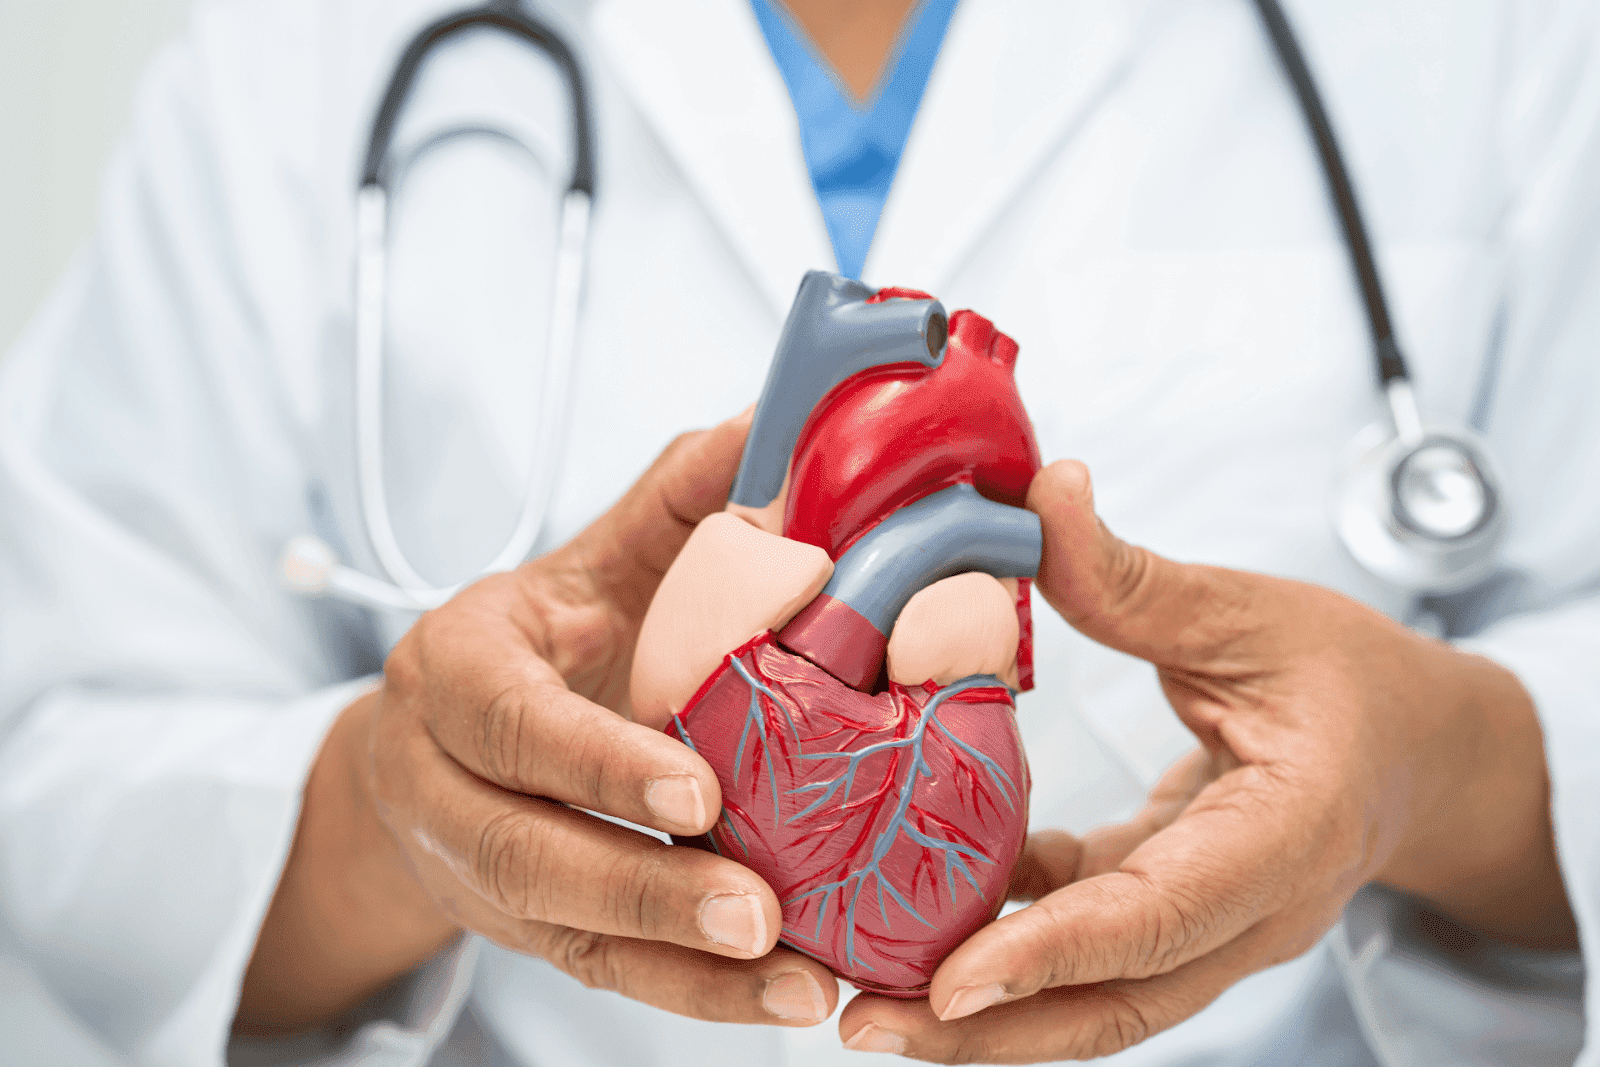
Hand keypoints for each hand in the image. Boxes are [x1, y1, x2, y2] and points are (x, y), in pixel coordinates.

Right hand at [238, 412, 837, 1032]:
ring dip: (680, 969)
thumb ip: (674, 502)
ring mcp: (480, 870)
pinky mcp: (527, 928)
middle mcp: (446, 783)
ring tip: (794, 986)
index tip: (698, 794)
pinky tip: (780, 1002)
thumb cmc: (533, 640)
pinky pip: (601, 975)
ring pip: (565, 935)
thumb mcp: (587, 562)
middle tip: (758, 914)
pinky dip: (691, 996)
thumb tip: (776, 422)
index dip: (596, 763)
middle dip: (641, 890)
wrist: (435, 741)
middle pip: (527, 853)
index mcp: (456, 671)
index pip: (512, 723)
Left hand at [838, 459, 1573, 1062]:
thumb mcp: (1248, 613)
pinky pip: (1085, 949)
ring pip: (1098, 1000)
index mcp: (1289, 831)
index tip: (952, 982)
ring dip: (987, 1018)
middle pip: (1120, 1001)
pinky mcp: (1171, 915)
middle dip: (992, 1033)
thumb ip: (1134, 577)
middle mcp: (1255, 909)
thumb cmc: (1349, 677)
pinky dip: (1008, 948)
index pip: (1166, 914)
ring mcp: (1216, 929)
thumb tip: (1040, 492)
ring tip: (870, 1009)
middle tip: (867, 1026)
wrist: (1417, 748)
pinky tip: (921, 921)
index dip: (1057, 951)